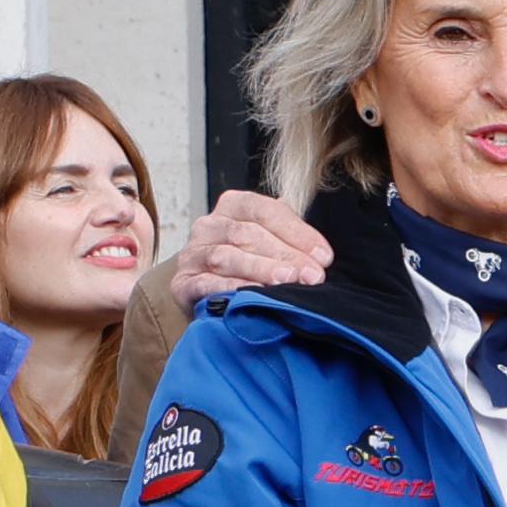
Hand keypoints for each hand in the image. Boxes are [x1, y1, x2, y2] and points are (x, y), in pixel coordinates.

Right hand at [169, 188, 329, 311]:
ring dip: (260, 269)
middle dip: (285, 255)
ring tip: (287, 282)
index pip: (265, 210)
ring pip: (226, 256)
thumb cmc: (254, 268)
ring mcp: (191, 254)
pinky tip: (253, 296)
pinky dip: (230, 288)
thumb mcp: (275, 245)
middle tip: (314, 276)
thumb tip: (322, 256)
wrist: (213, 300)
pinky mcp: (181, 284)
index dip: (297, 233)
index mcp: (234, 206)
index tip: (325, 257)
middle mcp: (208, 225)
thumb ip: (293, 240)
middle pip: (247, 234)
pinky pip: (205, 283)